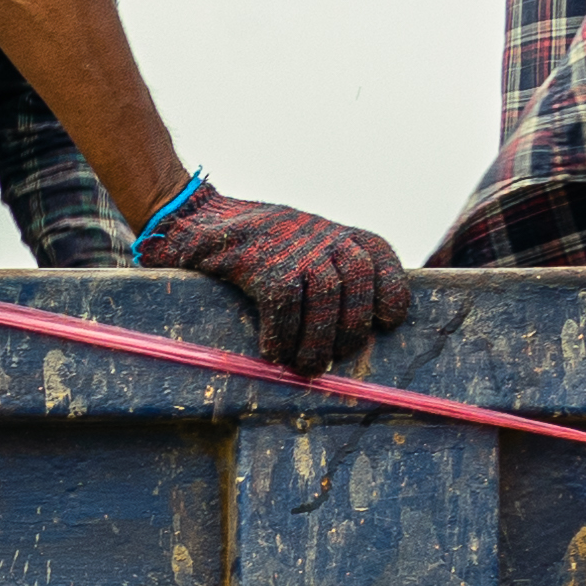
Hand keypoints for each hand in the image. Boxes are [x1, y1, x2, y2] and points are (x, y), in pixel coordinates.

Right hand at [153, 189, 411, 374]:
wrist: (194, 218)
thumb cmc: (250, 245)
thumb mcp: (295, 245)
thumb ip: (323, 270)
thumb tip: (354, 327)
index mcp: (333, 232)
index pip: (378, 255)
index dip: (390, 291)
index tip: (388, 321)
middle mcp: (319, 235)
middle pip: (357, 279)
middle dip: (352, 326)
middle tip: (334, 358)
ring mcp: (292, 248)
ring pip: (325, 296)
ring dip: (318, 340)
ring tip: (306, 367)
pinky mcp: (261, 263)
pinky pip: (284, 305)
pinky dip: (281, 335)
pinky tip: (272, 352)